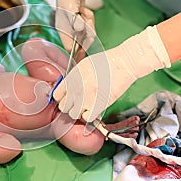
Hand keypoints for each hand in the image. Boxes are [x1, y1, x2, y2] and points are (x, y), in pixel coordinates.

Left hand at [53, 26, 170, 121]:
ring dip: (79, 112)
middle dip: (69, 106)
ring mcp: (86, 99)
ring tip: (86, 106)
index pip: (56, 95)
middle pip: (63, 107)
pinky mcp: (98, 106)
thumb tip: (68, 86)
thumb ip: (73, 77)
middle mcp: (76, 89)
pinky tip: (93, 109)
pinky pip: (86, 118)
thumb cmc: (106, 62)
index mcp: (71, 78)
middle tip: (77, 104)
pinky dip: (89, 116)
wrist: (123, 64)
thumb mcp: (83, 65)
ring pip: (74, 115)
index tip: (66, 98)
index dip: (61, 98)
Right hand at [55, 0, 94, 51]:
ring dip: (89, 23)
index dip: (79, 48)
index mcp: (62, 29)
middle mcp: (67, 30)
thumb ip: (74, 19)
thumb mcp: (70, 5)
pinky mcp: (80, 22)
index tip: (87, 41)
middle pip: (82, 42)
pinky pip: (89, 26)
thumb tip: (79, 30)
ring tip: (84, 11)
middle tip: (85, 16)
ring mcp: (74, 27)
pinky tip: (84, 11)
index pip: (70, 48)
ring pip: (87, 33)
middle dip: (88, 30)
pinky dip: (89, 18)